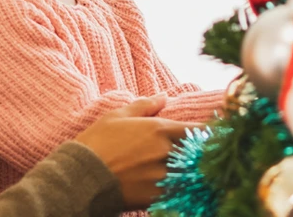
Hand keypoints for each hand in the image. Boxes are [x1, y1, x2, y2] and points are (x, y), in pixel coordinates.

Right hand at [74, 96, 201, 209]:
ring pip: (193, 175)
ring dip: (197, 174)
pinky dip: (184, 191)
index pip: (198, 130)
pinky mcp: (158, 196)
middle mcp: (166, 152)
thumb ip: (144, 106)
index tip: (212, 136)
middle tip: (210, 156)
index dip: (209, 133)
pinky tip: (184, 190)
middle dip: (205, 155)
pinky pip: (180, 194)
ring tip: (200, 174)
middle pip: (200, 154)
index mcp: (159, 129)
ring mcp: (163, 176)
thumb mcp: (116, 116)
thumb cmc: (96, 143)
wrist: (80, 177)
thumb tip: (163, 96)